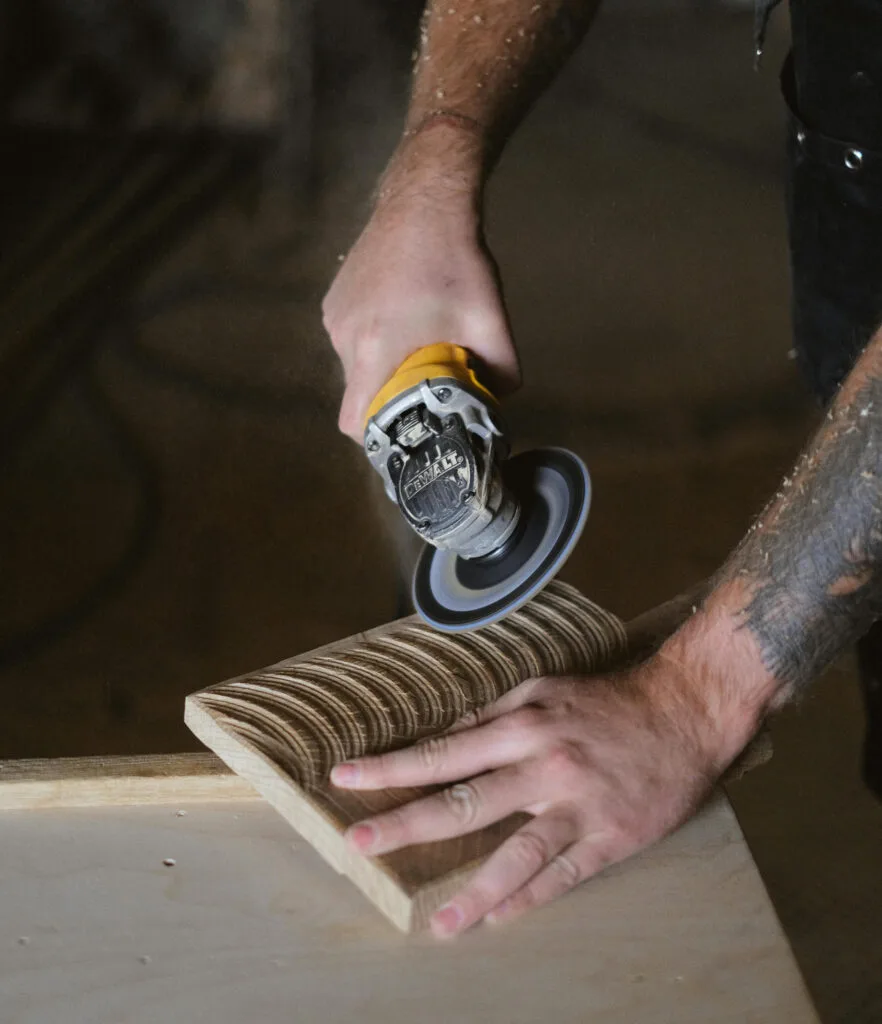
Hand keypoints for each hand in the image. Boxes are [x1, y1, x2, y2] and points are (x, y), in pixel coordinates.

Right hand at [322, 124, 519, 441]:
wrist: (425, 199)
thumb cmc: (457, 264)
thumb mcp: (492, 324)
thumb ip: (502, 375)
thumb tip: (499, 402)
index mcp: (375, 350)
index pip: (355, 423)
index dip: (378, 436)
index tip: (405, 430)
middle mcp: (344, 338)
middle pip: (359, 395)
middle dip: (391, 398)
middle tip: (427, 383)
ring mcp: (334, 317)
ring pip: (355, 367)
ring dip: (383, 367)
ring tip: (417, 342)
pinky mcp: (333, 300)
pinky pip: (350, 340)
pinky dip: (373, 342)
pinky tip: (402, 317)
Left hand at [330, 653, 758, 937]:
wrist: (683, 712)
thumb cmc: (605, 702)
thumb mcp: (541, 692)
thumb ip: (490, 719)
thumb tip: (441, 742)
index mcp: (522, 724)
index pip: (443, 751)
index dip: (391, 766)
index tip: (346, 778)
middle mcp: (544, 764)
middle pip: (465, 802)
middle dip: (406, 824)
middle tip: (359, 844)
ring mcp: (578, 804)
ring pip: (517, 853)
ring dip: (474, 891)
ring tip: (440, 924)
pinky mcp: (611, 836)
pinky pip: (565, 874)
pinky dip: (531, 899)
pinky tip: (499, 918)